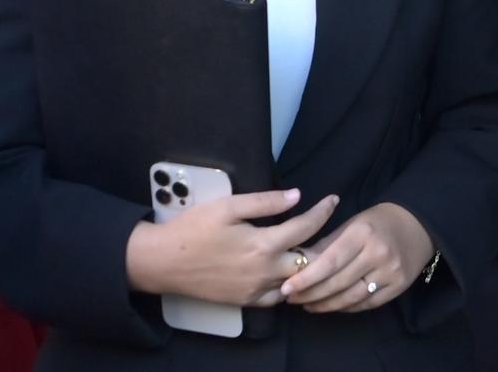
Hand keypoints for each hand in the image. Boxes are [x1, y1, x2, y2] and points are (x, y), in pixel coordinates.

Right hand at [126, 188, 338, 306]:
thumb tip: (296, 196)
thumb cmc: (194, 228)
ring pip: (296, 283)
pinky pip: (277, 297)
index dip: (322, 212)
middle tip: (334, 230)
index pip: (304, 227)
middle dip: (325, 243)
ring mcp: (256, 290)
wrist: (164, 262)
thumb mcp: (227, 205)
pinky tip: (289, 274)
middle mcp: (265, 271)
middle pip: (309, 261)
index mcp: (263, 244)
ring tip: (317, 249)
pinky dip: (289, 286)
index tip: (333, 200)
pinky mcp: (246, 301)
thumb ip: (265, 201)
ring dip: (310, 267)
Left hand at [280, 202, 432, 312]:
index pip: (330, 261)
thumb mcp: (350, 224)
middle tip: (291, 299)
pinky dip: (347, 307)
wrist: (416, 224)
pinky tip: (332, 306)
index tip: (287, 288)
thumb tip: (297, 262)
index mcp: (361, 233)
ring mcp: (390, 272)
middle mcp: (377, 253)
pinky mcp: (399, 287)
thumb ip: (326, 244)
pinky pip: (367, 304)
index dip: (307, 278)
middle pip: (339, 282)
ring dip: (327, 305)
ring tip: (308, 305)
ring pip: (352, 297)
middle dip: (312, 293)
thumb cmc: (375, 222)